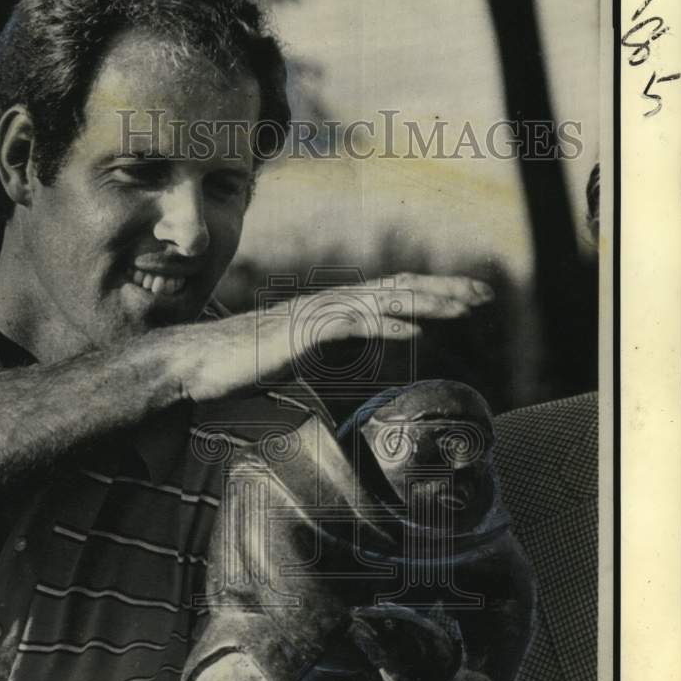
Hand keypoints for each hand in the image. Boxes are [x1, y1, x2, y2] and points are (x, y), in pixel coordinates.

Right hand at [176, 272, 493, 403]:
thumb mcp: (289, 370)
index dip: (429, 296)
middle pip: (396, 290)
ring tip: (466, 306)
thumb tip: (330, 390)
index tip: (465, 301)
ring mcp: (315, 316)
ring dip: (427, 302)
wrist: (195, 364)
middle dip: (444, 290)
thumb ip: (316, 371)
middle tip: (485, 294)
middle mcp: (328, 306)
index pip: (389, 297)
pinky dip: (386, 326)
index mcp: (329, 313)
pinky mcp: (301, 333)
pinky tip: (415, 333)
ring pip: (382, 301)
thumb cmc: (236, 369)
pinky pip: (352, 326)